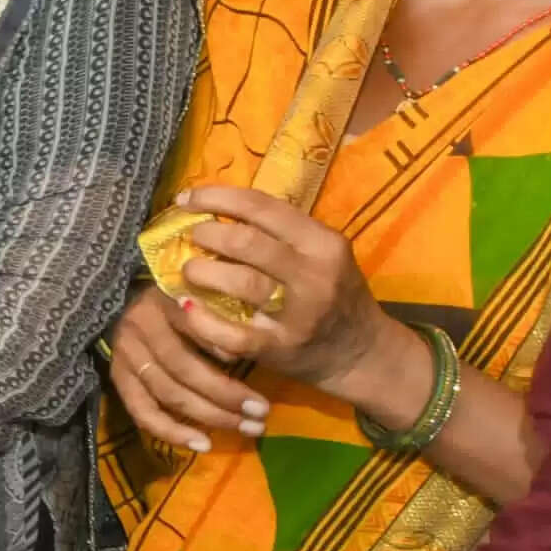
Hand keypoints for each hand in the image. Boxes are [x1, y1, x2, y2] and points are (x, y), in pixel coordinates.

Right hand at [103, 286, 264, 454]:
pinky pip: (143, 413)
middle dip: (226, 394)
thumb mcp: (199, 294)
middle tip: (261, 412)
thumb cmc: (176, 300)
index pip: (194, 327)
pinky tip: (203, 444)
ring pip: (169, 394)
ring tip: (245, 428)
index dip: (222, 348)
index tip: (256, 362)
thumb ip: (216, 314)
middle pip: (183, 368)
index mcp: (164, 301)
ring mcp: (126, 356)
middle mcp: (140, 329)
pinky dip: (173, 432)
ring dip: (210, 416)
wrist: (121, 303)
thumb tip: (240, 351)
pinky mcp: (118, 379)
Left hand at [162, 186, 387, 395]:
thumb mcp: (322, 253)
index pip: (262, 206)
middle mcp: (314, 274)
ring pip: (241, 283)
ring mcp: (299, 314)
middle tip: (192, 238)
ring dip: (203, 273)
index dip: (216, 197)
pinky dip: (204, 322)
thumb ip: (281, 233)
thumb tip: (217, 210)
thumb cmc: (336, 294)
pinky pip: (234, 334)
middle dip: (208, 235)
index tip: (186, 200)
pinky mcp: (282, 348)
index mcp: (322, 242)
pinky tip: (188, 309)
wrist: (363, 353)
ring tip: (189, 271)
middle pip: (247, 242)